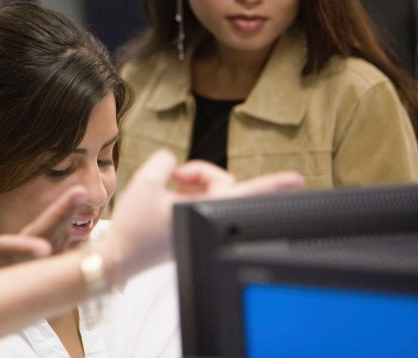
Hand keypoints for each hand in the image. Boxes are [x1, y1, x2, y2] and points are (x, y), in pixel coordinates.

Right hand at [0, 155, 87, 278]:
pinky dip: (63, 236)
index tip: (41, 248)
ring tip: (77, 197)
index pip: (2, 252)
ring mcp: (17, 272)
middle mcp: (1, 268)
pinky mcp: (26, 271)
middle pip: (36, 245)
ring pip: (48, 254)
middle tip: (78, 193)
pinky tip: (73, 215)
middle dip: (58, 218)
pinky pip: (51, 258)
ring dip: (64, 225)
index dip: (21, 250)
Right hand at [107, 151, 305, 281]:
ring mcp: (200, 231)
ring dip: (193, 183)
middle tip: (176, 173)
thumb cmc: (133, 225)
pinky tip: (169, 195)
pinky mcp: (191, 234)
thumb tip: (173, 160)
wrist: (120, 256)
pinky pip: (201, 208)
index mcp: (202, 211)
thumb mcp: (145, 181)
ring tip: (170, 183)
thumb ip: (164, 161)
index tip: (297, 179)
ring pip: (212, 196)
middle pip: (224, 186)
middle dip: (203, 173)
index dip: (273, 184)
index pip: (245, 193)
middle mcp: (206, 224)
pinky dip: (188, 196)